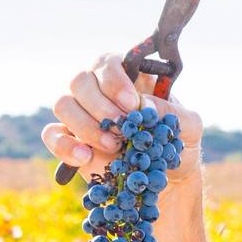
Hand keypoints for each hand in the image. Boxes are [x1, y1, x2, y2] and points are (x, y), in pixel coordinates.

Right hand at [43, 51, 203, 184]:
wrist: (168, 178)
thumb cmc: (179, 142)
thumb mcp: (189, 126)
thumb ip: (173, 112)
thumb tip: (143, 104)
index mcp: (127, 78)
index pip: (108, 63)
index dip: (115, 80)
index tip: (131, 103)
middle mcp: (98, 91)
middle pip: (80, 80)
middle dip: (100, 105)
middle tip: (121, 128)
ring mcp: (81, 115)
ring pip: (63, 104)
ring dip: (85, 125)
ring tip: (113, 145)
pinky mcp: (70, 140)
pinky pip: (52, 135)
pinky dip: (65, 145)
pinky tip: (86, 157)